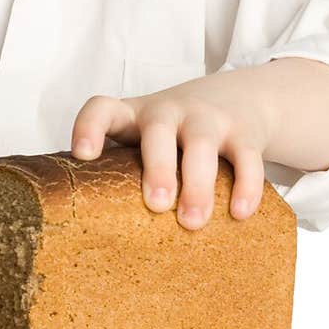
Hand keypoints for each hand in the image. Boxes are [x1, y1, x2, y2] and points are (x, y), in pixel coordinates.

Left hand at [70, 68, 273, 230]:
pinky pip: (245, 157)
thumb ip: (125, 170)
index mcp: (134, 115)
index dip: (89, 127)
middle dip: (158, 167)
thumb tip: (98, 232)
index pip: (103, 109)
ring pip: (202, 144)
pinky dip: (245, 185)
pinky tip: (239, 214)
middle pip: (158, 131)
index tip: (83, 155)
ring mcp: (207, 118)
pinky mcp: (243, 132)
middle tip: (156, 204)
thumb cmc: (174, 134)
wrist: (239, 97)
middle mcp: (168, 112)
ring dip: (198, 184)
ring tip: (192, 221)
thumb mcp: (145, 138)